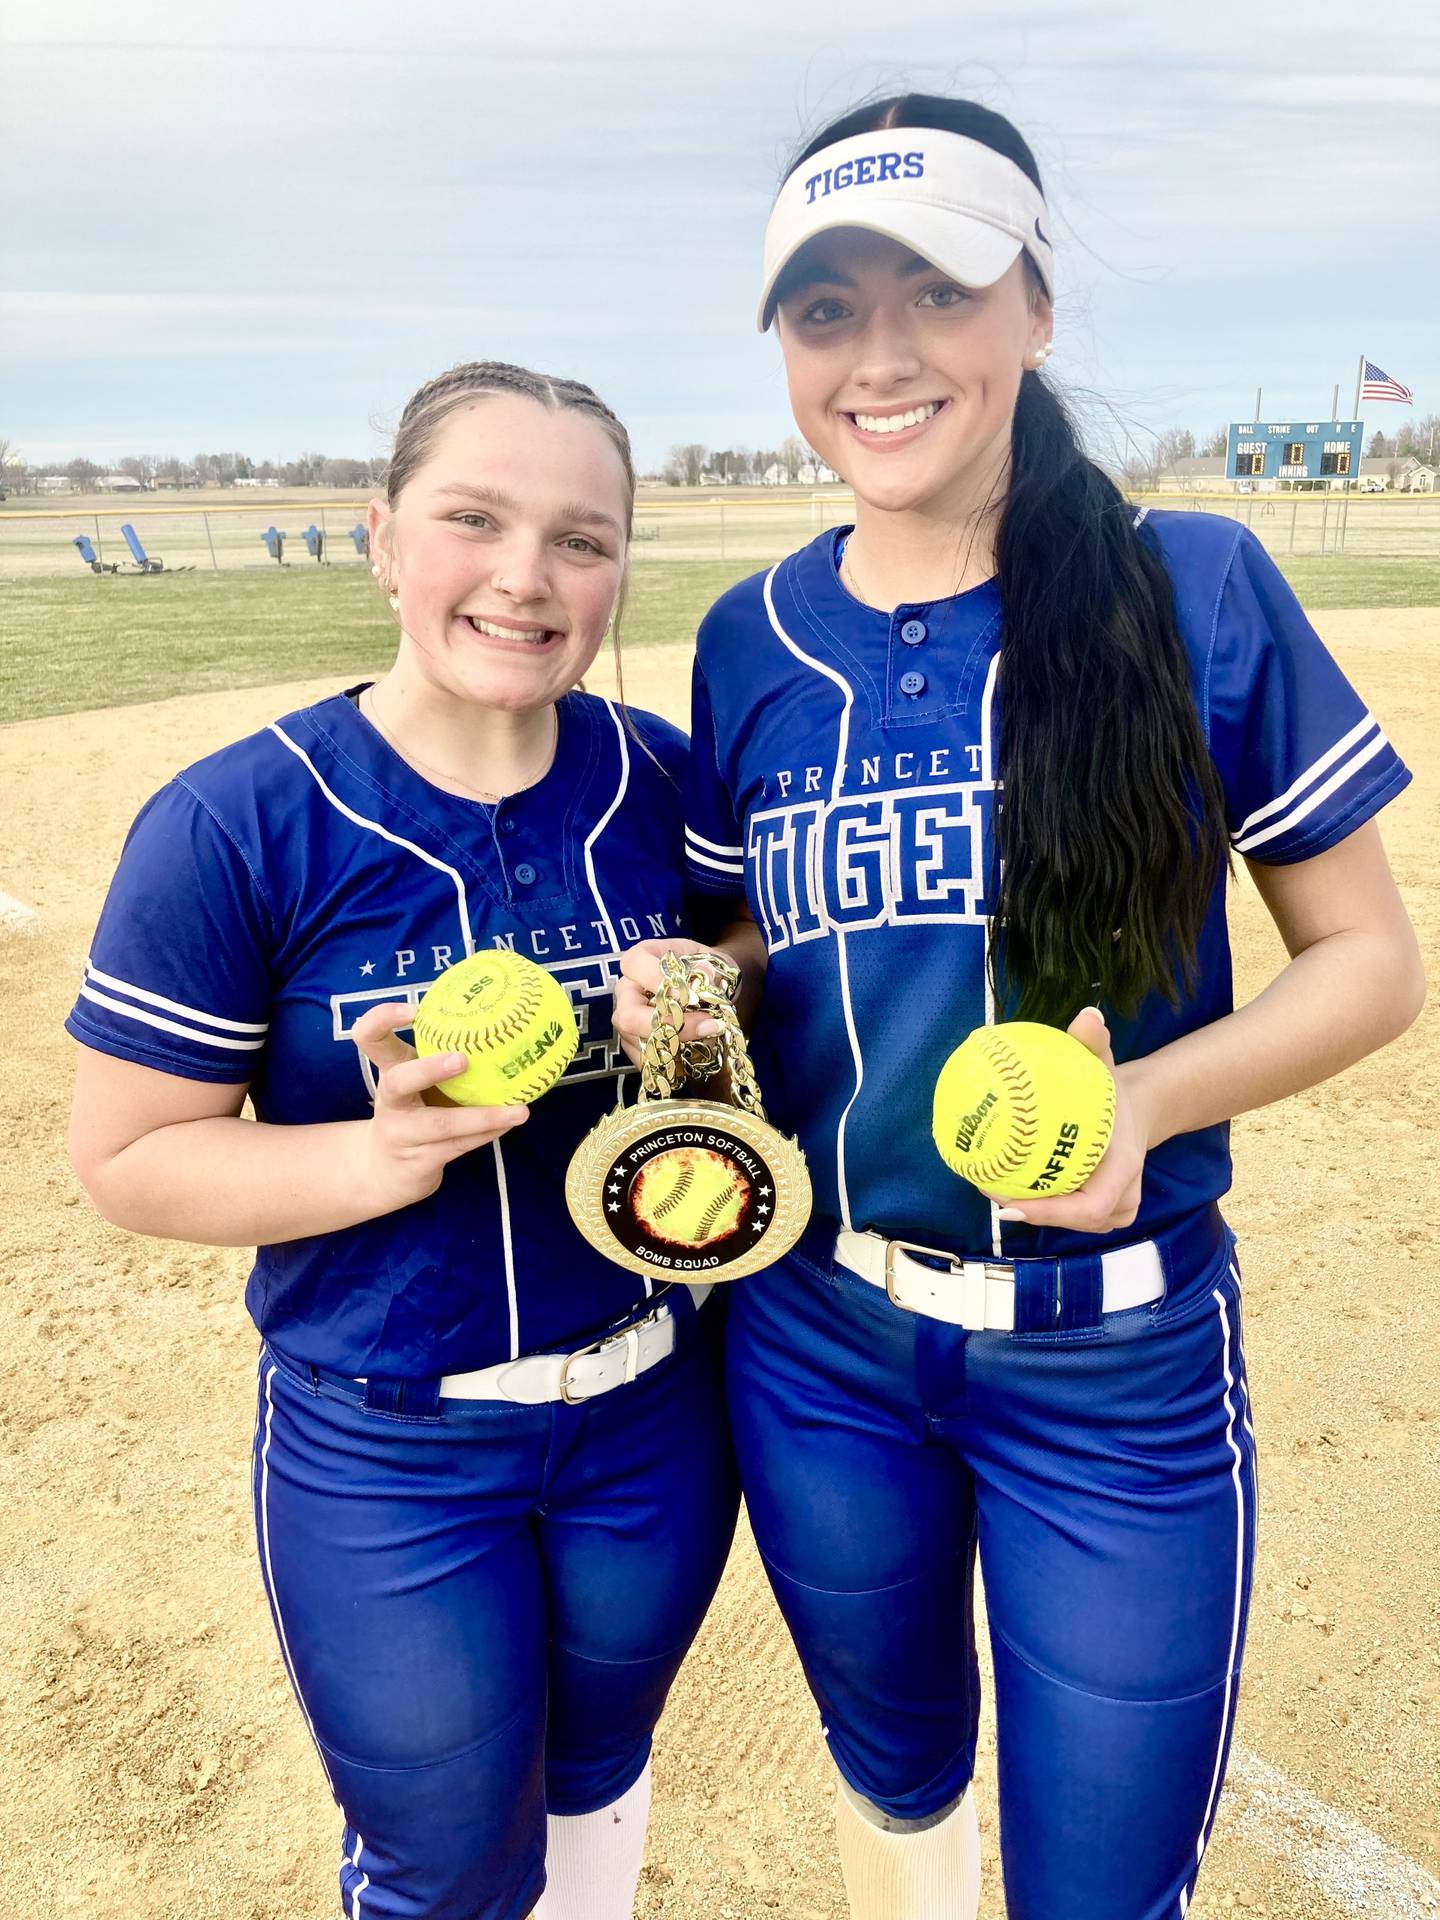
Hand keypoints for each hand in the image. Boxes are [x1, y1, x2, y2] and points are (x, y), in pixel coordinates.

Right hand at [349, 1004, 527, 1212]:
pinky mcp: (419, 1162)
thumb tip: (500, 1019)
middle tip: (462, 1059)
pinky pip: (458, 1145)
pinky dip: (487, 1133)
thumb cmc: (413, 1113)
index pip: (370, 1037)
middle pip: (398, 1081)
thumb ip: (443, 1056)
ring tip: (518, 1110)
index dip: (383, 1018)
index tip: (415, 1010)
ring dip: (482, 1116)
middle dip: (429, 1069)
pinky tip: (511, 1123)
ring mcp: (402, 1134)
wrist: (384, 1173)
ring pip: (440, 1124)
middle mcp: (390, 1101)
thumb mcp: (418, 1083)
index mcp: (390, 1071)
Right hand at [612, 938, 730, 1069]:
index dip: (656, 978)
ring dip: (678, 1045)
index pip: (634, 965)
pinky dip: (675, 1061)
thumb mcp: (714, 961)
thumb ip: (712, 968)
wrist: (709, 990)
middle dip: (668, 1025)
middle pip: (628, 1015)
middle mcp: (628, 991)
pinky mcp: (636, 1046)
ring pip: (638, 1043)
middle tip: (708, 1025)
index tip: (690, 992)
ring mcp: (629, 1021)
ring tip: (711, 1036)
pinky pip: (648, 1061)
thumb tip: (708, 976)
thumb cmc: (706, 971)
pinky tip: (698, 1051)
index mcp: (641, 959)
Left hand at [983, 1007, 1153, 1234]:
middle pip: (1074, 1220)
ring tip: (988, 1184)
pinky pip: (1065, 1212)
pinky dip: (1036, 1203)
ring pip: (1068, 1221)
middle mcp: (1122, 1197)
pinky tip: (1001, 1182)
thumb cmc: (1114, 1089)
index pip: (1089, 1208)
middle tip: (986, 1185)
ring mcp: (1112, 1208)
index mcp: (1125, 1169)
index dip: (1049, 1213)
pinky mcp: (1097, 1209)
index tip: (1010, 1205)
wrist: (1137, 1109)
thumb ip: (1094, 1043)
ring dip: (1030, 1210)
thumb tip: (1089, 1015)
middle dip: (1030, 1212)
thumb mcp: (1104, 1062)